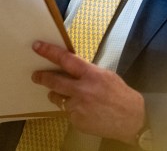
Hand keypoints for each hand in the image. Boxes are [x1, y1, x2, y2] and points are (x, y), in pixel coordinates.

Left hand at [30, 41, 144, 143]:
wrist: (131, 119)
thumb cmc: (120, 94)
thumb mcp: (106, 76)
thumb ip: (87, 72)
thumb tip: (71, 68)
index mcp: (91, 74)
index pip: (66, 59)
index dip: (49, 52)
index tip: (37, 46)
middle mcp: (82, 90)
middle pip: (54, 81)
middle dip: (42, 77)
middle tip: (36, 75)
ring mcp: (78, 107)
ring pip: (58, 98)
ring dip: (59, 95)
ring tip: (72, 97)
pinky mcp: (76, 120)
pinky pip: (67, 112)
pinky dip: (73, 110)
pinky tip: (86, 110)